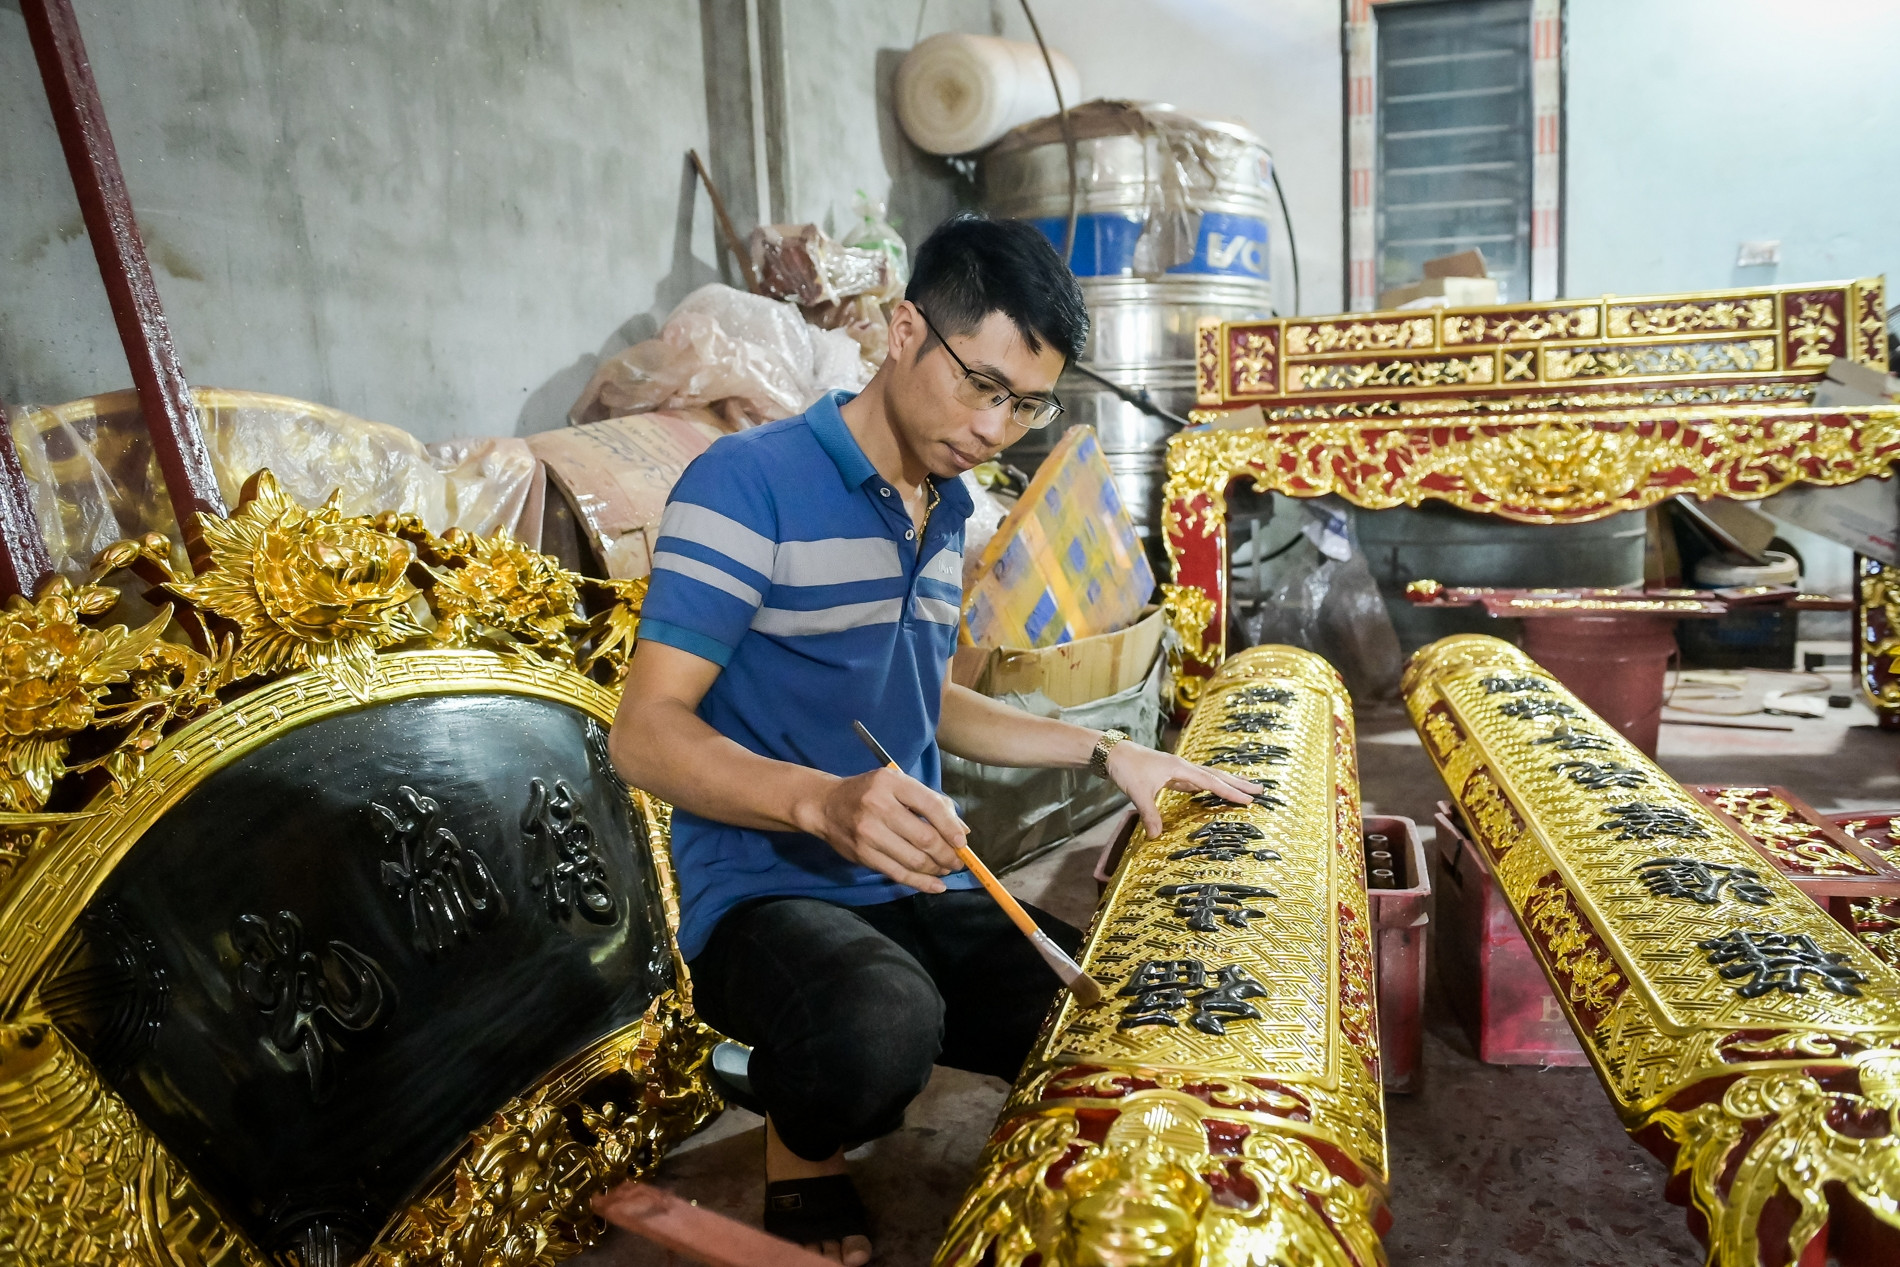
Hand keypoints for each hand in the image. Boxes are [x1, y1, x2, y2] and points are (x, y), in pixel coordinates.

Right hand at [800, 767, 967, 890]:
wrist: (826, 805)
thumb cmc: (869, 793)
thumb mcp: (897, 785)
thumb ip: (930, 802)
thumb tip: (961, 830)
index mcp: (891, 783)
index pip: (930, 806)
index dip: (950, 827)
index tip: (962, 842)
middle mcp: (879, 806)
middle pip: (924, 837)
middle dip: (947, 854)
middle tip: (957, 861)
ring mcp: (869, 833)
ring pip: (914, 859)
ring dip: (936, 869)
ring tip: (945, 870)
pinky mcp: (863, 855)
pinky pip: (898, 873)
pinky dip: (921, 883)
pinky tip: (935, 886)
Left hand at [1103, 742, 1262, 837]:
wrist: (1112, 752)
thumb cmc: (1126, 768)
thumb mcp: (1138, 793)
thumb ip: (1149, 814)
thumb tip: (1156, 836)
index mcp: (1180, 768)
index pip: (1211, 782)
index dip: (1230, 792)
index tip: (1249, 800)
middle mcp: (1183, 766)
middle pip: (1217, 775)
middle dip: (1238, 783)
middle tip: (1260, 790)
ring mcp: (1178, 769)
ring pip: (1208, 776)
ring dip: (1226, 783)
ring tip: (1243, 788)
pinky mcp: (1171, 773)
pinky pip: (1196, 780)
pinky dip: (1208, 785)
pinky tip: (1211, 790)